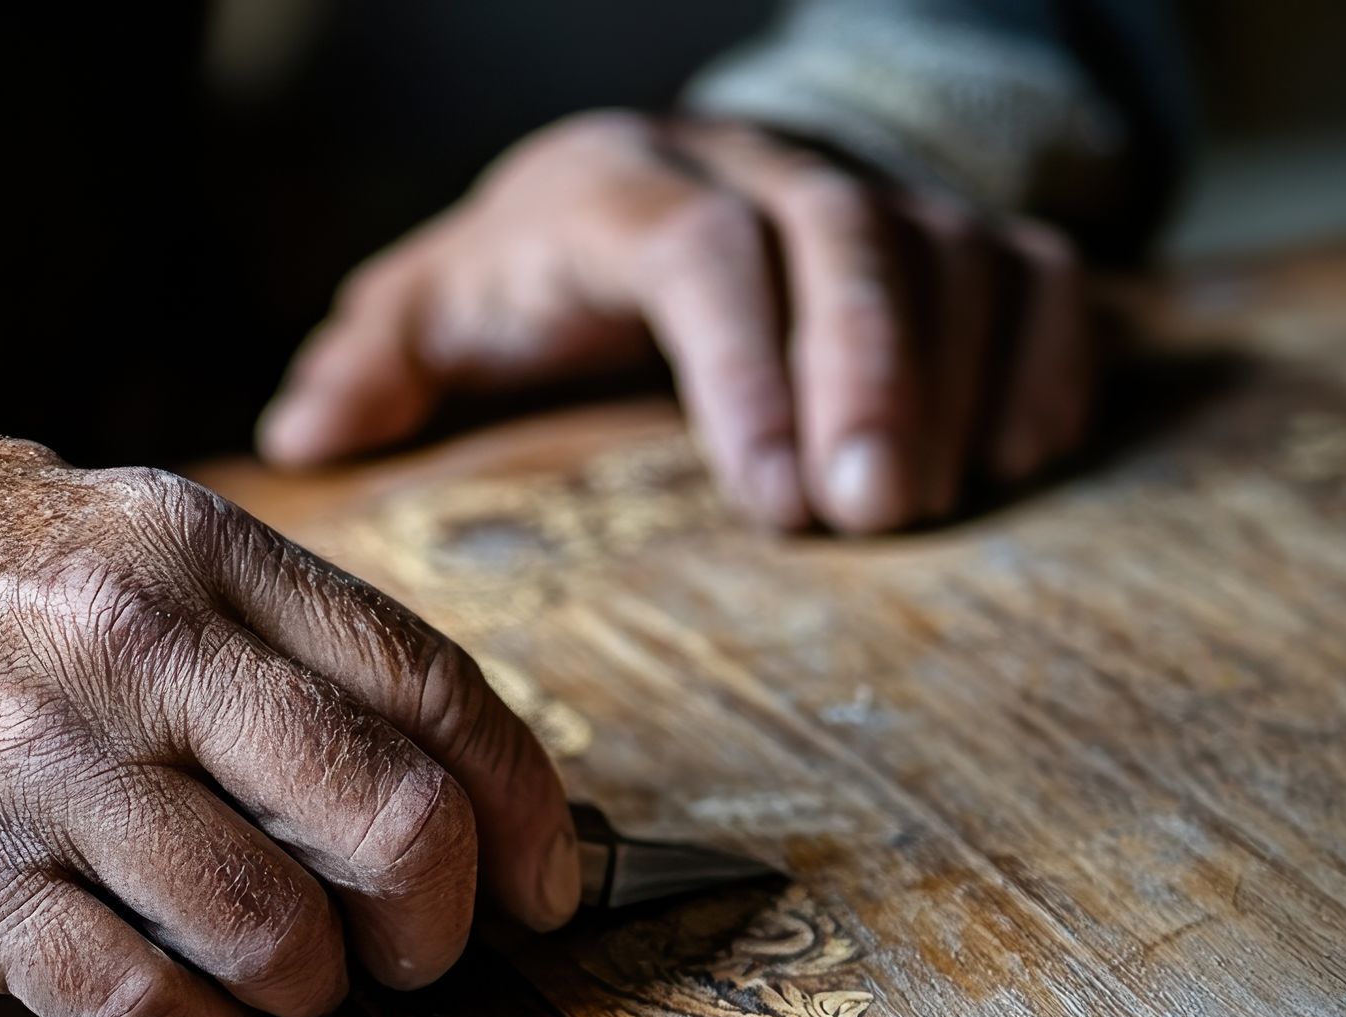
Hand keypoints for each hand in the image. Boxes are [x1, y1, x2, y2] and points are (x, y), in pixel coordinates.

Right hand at [0, 440, 579, 1016]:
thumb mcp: (82, 523)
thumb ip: (238, 619)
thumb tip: (391, 740)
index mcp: (190, 545)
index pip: (433, 686)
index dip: (523, 807)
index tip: (546, 884)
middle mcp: (135, 644)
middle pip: (392, 818)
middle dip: (435, 925)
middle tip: (411, 958)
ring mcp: (41, 764)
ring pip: (274, 931)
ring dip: (303, 989)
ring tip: (271, 981)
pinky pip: (139, 1005)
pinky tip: (169, 1016)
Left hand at [260, 112, 1092, 533]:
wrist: (646, 192)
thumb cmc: (531, 278)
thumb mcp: (438, 305)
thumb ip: (379, 359)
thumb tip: (300, 431)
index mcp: (619, 189)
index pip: (700, 251)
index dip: (748, 367)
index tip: (770, 501)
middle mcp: (753, 168)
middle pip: (845, 239)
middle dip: (871, 378)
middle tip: (875, 519)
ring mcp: (861, 193)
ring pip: (951, 252)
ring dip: (959, 382)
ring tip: (936, 509)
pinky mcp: (942, 237)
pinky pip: (1034, 271)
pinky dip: (1045, 358)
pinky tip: (1022, 459)